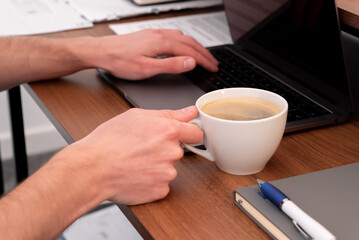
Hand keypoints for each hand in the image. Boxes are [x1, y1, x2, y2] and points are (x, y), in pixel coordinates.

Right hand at [68, 106, 202, 204]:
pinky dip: (151, 181)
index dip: (188, 133)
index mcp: (168, 131)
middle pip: (178, 151)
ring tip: (135, 162)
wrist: (92, 169)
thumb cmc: (108, 141)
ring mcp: (167, 173)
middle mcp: (172, 152)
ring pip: (168, 168)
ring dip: (157, 166)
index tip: (183, 135)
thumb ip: (169, 114)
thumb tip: (189, 112)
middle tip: (143, 148)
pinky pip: (161, 184)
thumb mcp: (137, 116)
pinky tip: (136, 174)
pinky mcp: (160, 191)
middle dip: (165, 149)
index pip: (196, 133)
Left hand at [87, 29, 217, 79]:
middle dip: (204, 53)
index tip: (213, 67)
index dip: (204, 60)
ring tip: (203, 55)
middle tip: (213, 62)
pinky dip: (184, 42)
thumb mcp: (147, 68)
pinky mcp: (150, 35)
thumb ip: (171, 65)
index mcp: (162, 42)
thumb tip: (190, 62)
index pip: (190, 51)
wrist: (102, 51)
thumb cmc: (120, 61)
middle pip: (189, 42)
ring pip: (182, 37)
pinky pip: (173, 35)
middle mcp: (160, 34)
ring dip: (195, 46)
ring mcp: (155, 33)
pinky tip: (183, 46)